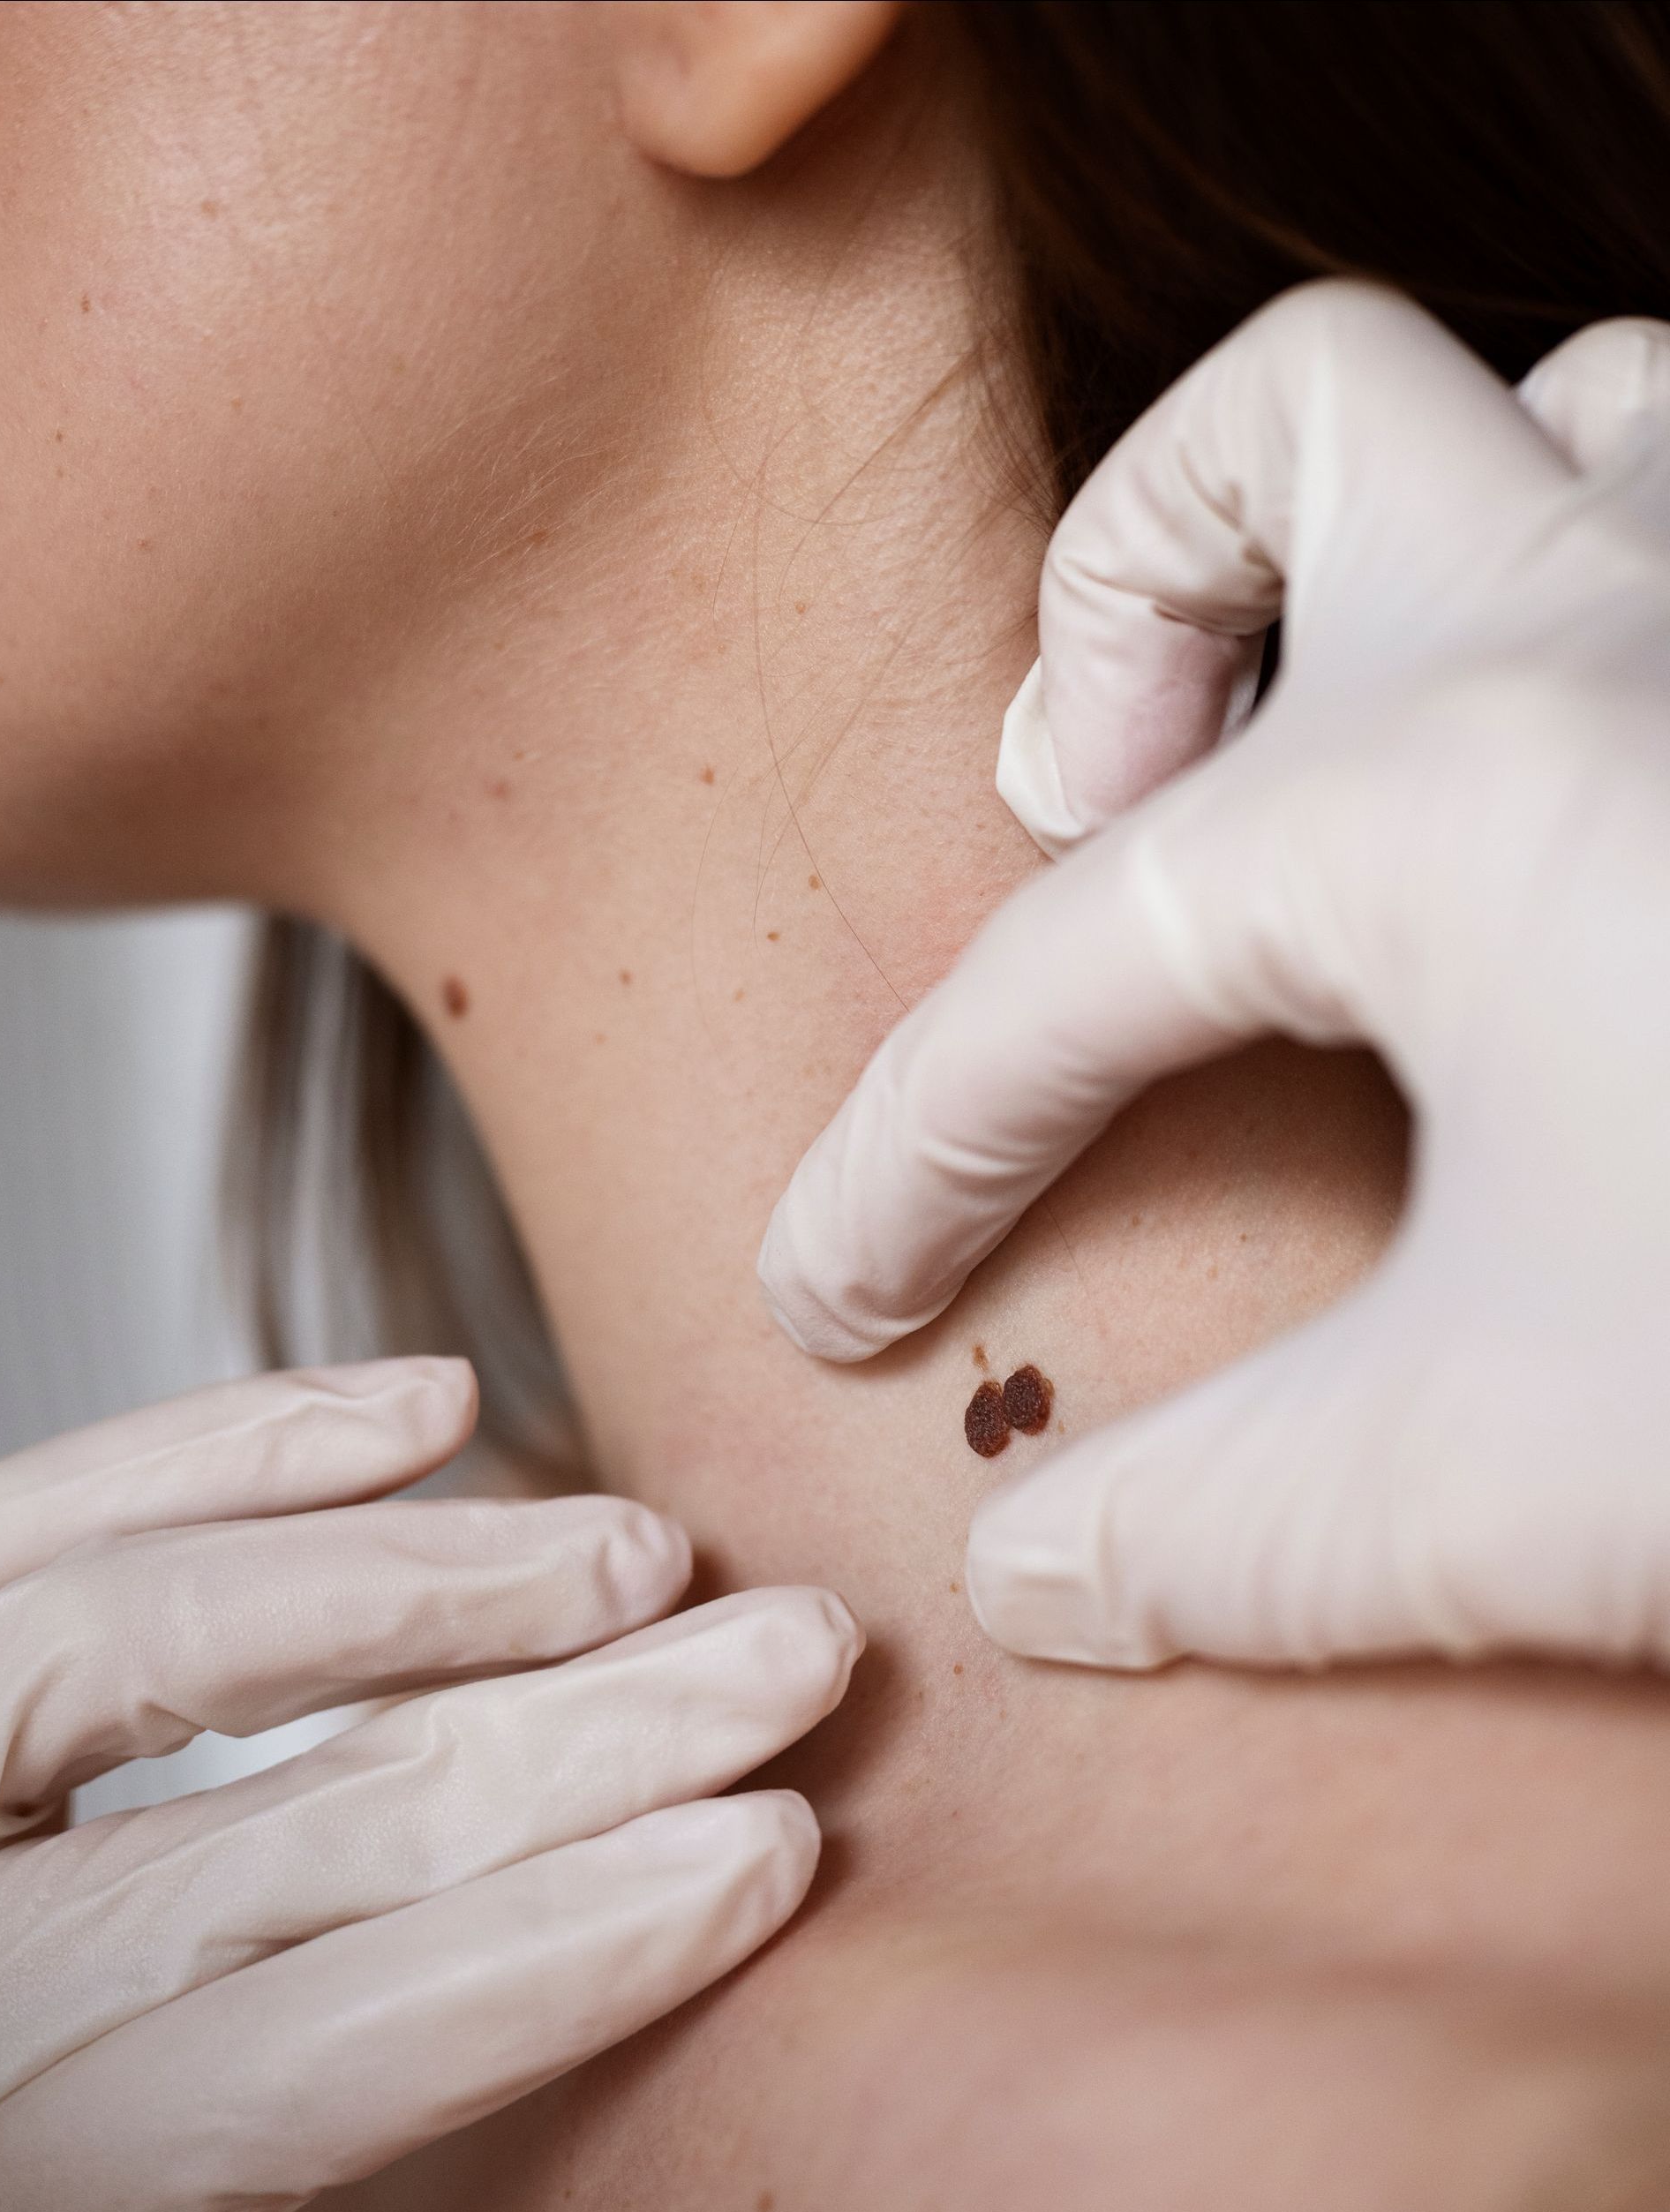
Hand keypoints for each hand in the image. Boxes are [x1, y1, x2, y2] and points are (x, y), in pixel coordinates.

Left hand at [0, 1358, 859, 2211]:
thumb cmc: (11, 2185)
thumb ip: (260, 2153)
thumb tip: (516, 2000)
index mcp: (3, 2195)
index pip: (296, 2057)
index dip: (547, 1955)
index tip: (752, 1861)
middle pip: (281, 1834)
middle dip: (579, 1739)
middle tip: (783, 1666)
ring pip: (160, 1641)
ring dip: (450, 1587)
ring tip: (655, 1556)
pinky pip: (32, 1531)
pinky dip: (228, 1456)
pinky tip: (419, 1413)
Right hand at [760, 280, 1669, 1672]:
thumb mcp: (1502, 1481)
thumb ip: (1220, 1534)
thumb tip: (1038, 1580)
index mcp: (1447, 799)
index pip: (1065, 975)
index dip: (909, 1152)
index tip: (842, 1291)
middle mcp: (1608, 626)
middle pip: (1276, 421)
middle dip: (1115, 602)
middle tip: (1101, 814)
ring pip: (1550, 406)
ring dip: (1400, 563)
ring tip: (1339, 765)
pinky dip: (1607, 595)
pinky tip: (1577, 802)